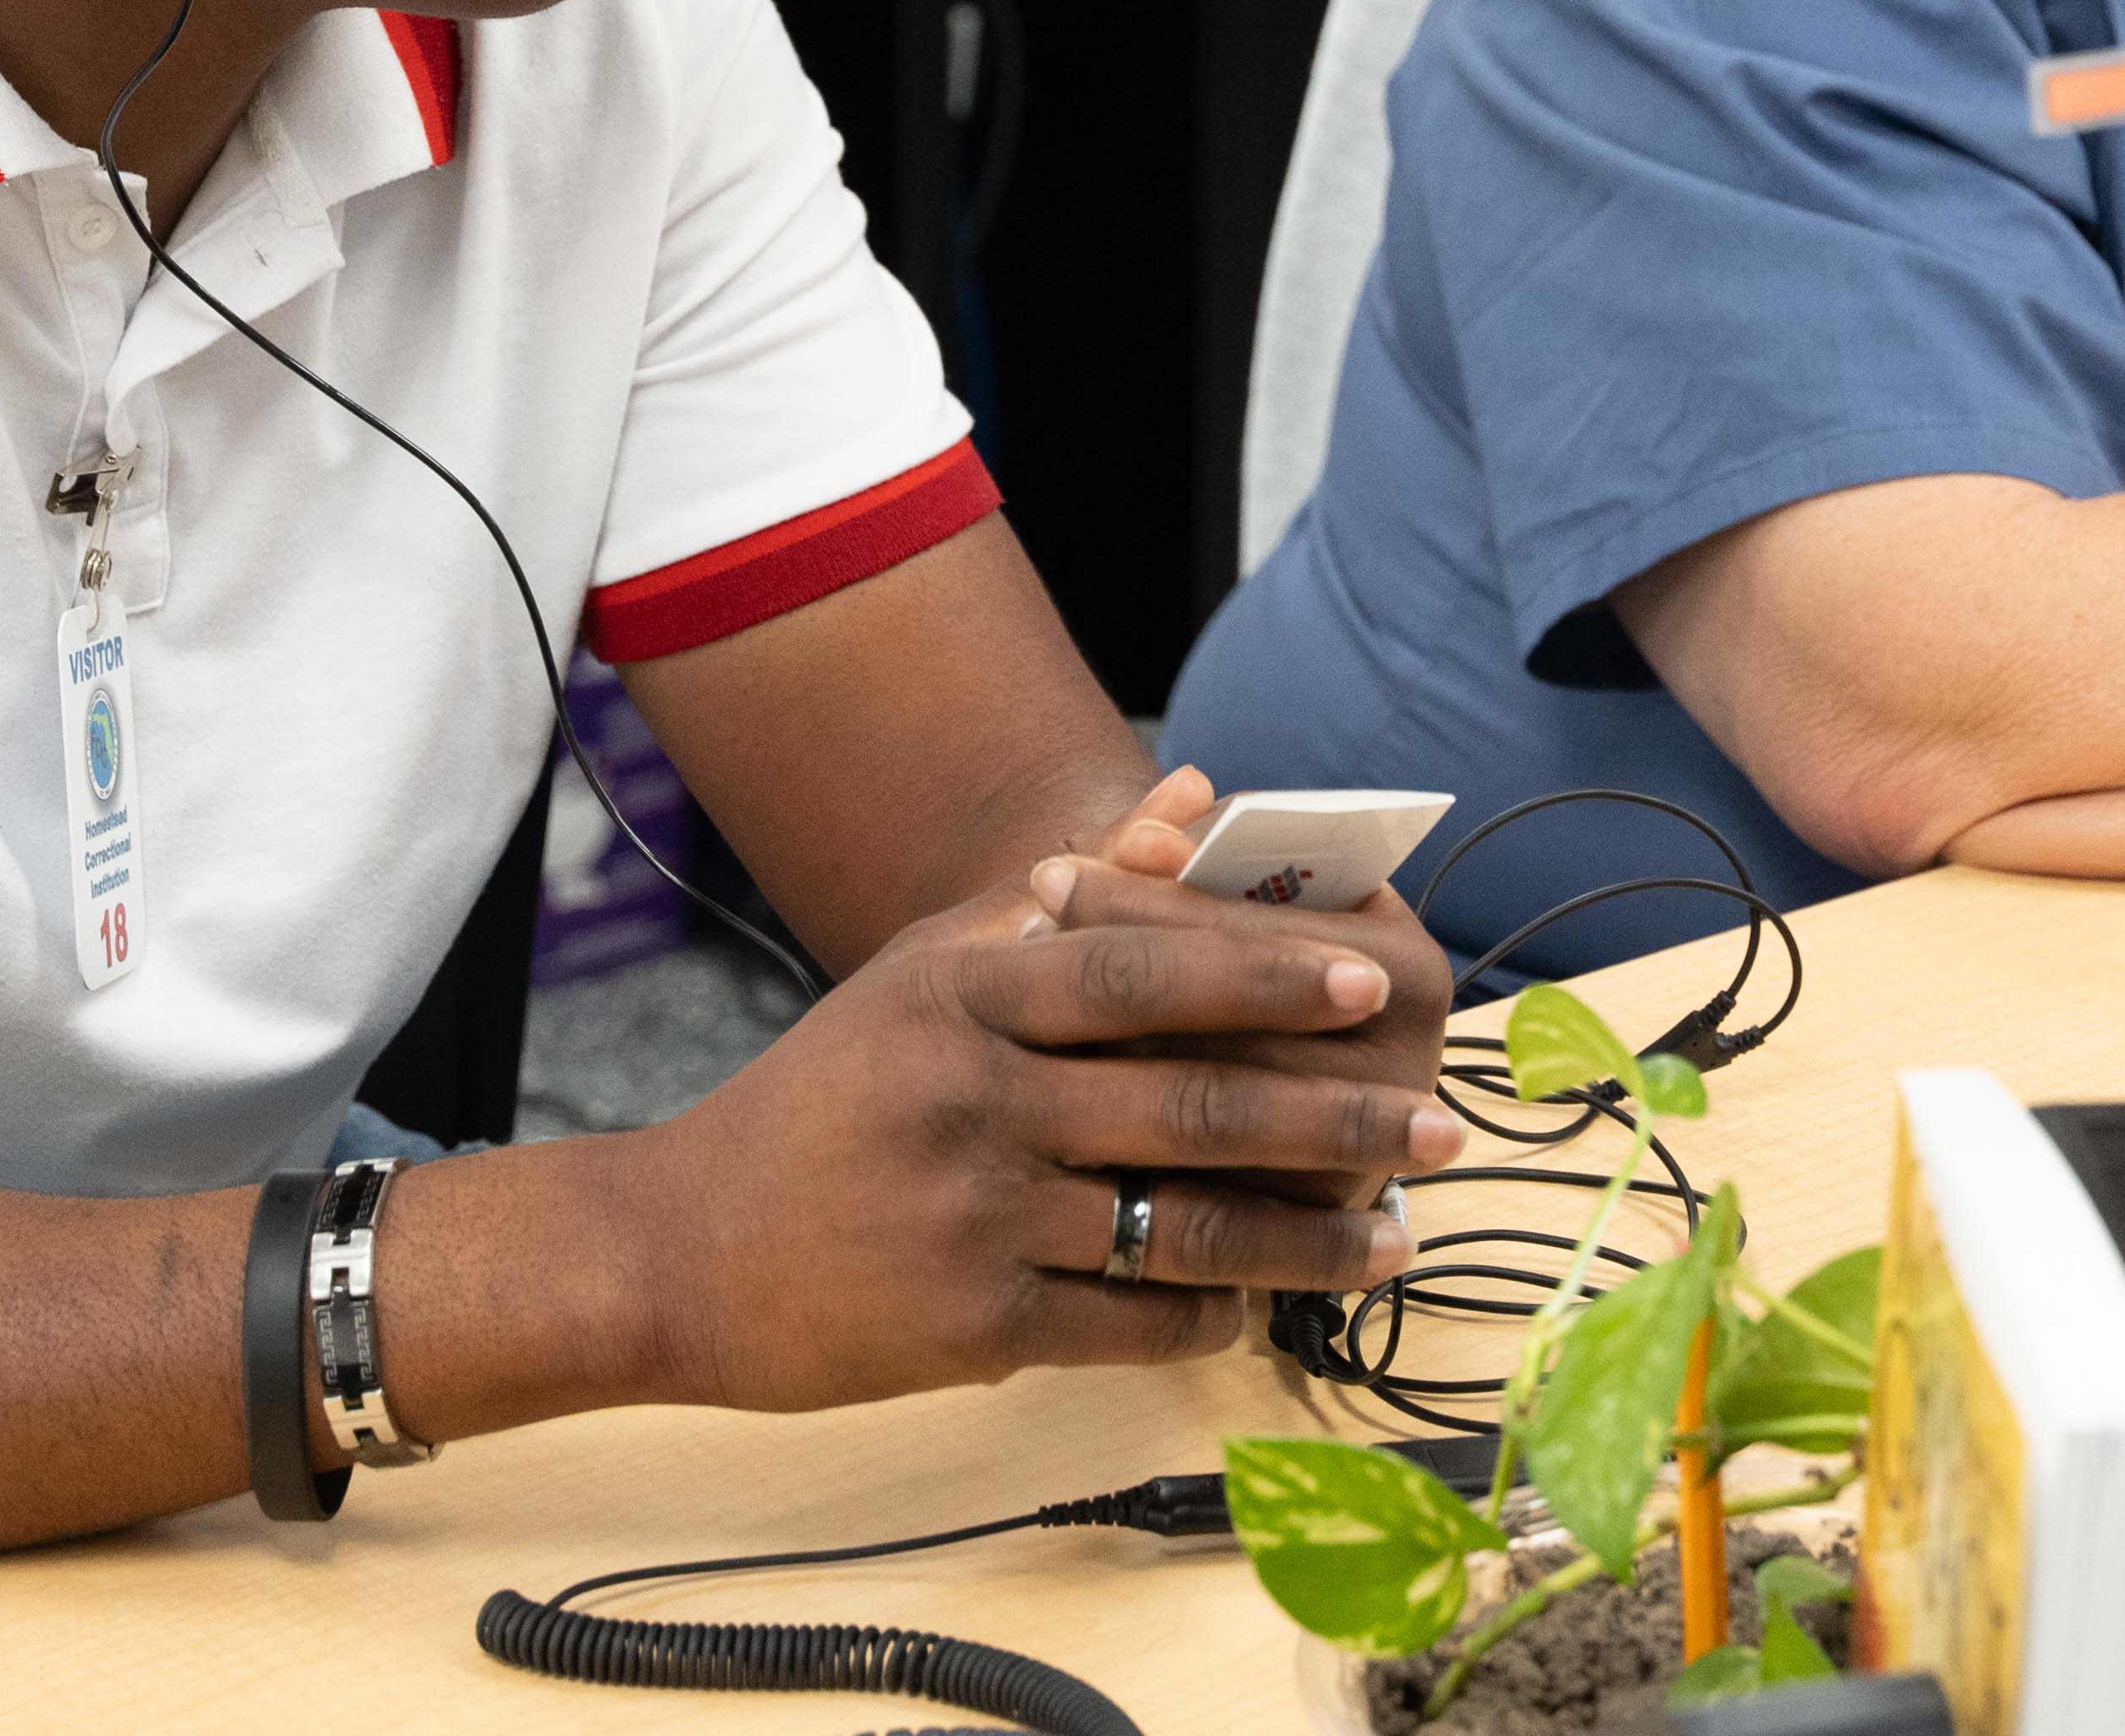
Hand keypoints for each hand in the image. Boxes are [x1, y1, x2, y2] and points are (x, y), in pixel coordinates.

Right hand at [593, 879, 1466, 1411]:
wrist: (682, 1245)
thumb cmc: (831, 1094)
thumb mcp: (932, 968)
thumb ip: (1075, 889)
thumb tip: (1201, 798)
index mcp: (969, 995)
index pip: (1141, 971)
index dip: (1261, 970)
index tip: (1368, 981)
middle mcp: (976, 1098)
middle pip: (1191, 1100)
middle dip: (1336, 1118)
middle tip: (1442, 1124)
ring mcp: (974, 1216)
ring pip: (1180, 1225)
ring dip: (1307, 1236)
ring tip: (1396, 1234)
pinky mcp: (971, 1325)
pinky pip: (1127, 1321)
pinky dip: (1211, 1314)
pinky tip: (1272, 1304)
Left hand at [1051, 775, 1461, 1210]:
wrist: (1281, 1087)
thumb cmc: (1251, 963)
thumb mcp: (1240, 902)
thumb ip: (1200, 860)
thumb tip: (1152, 825)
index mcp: (1405, 973)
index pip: (1269, 936)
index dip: (1153, 904)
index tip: (1050, 874)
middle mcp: (1400, 1074)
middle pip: (1239, 1037)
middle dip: (1120, 993)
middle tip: (1012, 952)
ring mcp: (1356, 1166)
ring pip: (1211, 1125)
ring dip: (1107, 1072)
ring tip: (1013, 1024)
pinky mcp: (1299, 1233)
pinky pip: (1199, 1199)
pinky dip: (1119, 1153)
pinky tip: (1043, 1110)